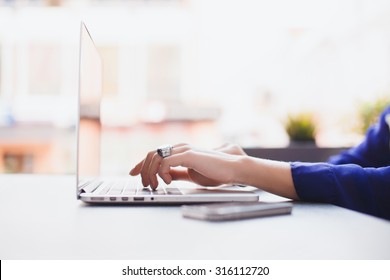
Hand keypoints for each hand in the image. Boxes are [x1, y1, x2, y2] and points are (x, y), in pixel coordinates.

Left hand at [129, 143, 245, 188]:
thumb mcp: (190, 174)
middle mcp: (180, 147)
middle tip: (144, 184)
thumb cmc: (214, 172)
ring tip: (154, 186)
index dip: (141, 164)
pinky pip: (166, 162)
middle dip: (142, 170)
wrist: (232, 169)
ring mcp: (184, 149)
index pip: (154, 154)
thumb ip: (177, 173)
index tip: (133, 173)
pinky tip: (168, 181)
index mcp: (179, 151)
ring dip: (150, 173)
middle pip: (151, 154)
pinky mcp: (189, 154)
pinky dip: (162, 173)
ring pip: (155, 157)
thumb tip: (164, 176)